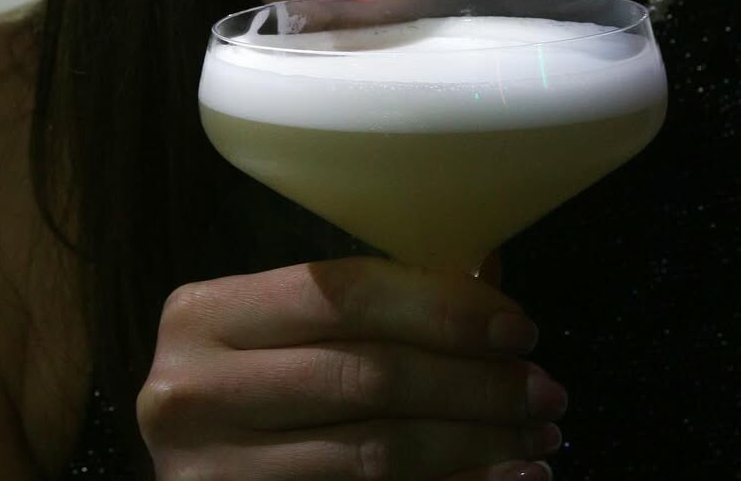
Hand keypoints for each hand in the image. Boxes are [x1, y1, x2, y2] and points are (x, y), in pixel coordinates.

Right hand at [137, 256, 565, 479]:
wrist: (200, 473)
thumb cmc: (250, 388)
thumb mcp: (288, 333)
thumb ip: (374, 303)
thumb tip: (489, 280)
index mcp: (207, 314)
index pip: (347, 294)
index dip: (443, 308)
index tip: (520, 327)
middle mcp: (195, 391)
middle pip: (369, 374)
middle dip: (473, 383)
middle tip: (546, 390)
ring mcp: (213, 472)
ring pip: (377, 452)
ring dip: (474, 444)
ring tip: (537, 437)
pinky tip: (503, 479)